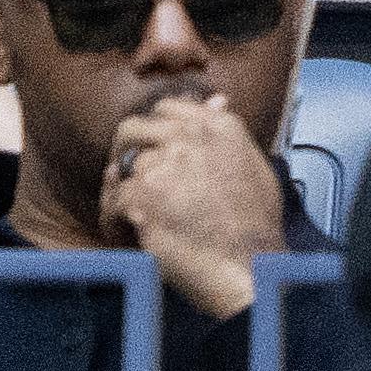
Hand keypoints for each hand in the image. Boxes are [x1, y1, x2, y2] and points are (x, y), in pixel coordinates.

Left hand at [99, 93, 285, 318]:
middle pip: (132, 129)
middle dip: (127, 151)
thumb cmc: (256, 227)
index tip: (155, 150)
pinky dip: (116, 220)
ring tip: (140, 216)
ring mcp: (163, 166)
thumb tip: (216, 100)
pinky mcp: (143, 196)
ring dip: (128, 192)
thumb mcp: (255, 167)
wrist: (251, 270)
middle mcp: (188, 138)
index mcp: (218, 127)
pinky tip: (129, 233)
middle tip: (132, 176)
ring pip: (124, 169)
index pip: (166, 109)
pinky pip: (114, 201)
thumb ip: (228, 133)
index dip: (156, 131)